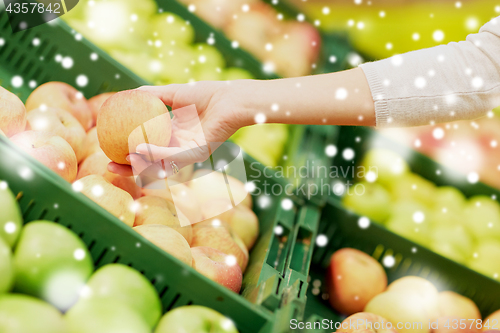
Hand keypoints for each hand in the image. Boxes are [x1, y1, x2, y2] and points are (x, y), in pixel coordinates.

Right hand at [108, 80, 252, 176]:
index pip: (145, 146)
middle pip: (150, 162)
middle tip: (108, 166)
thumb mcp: (171, 93)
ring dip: (140, 165)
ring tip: (122, 161)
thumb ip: (150, 94)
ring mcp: (187, 152)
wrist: (229, 98)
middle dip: (129, 168)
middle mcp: (178, 145)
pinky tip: (140, 149)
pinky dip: (156, 153)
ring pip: (159, 164)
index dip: (126, 150)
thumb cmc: (205, 94)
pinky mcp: (197, 153)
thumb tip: (126, 94)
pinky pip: (173, 156)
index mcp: (172, 133)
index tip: (106, 148)